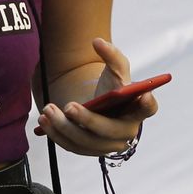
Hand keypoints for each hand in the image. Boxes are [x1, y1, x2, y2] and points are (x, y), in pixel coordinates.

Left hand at [34, 38, 155, 157]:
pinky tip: (44, 121)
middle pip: (109, 130)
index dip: (147, 103)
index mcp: (137, 110)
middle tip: (69, 106)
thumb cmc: (111, 87)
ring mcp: (108, 145)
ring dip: (65, 127)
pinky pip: (73, 147)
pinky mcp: (90, 151)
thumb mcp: (114, 69)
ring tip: (48, 109)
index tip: (144, 94)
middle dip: (88, 120)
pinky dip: (57, 135)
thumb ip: (110, 54)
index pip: (148, 108)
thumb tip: (98, 42)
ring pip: (87, 142)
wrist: (97, 104)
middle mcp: (126, 132)